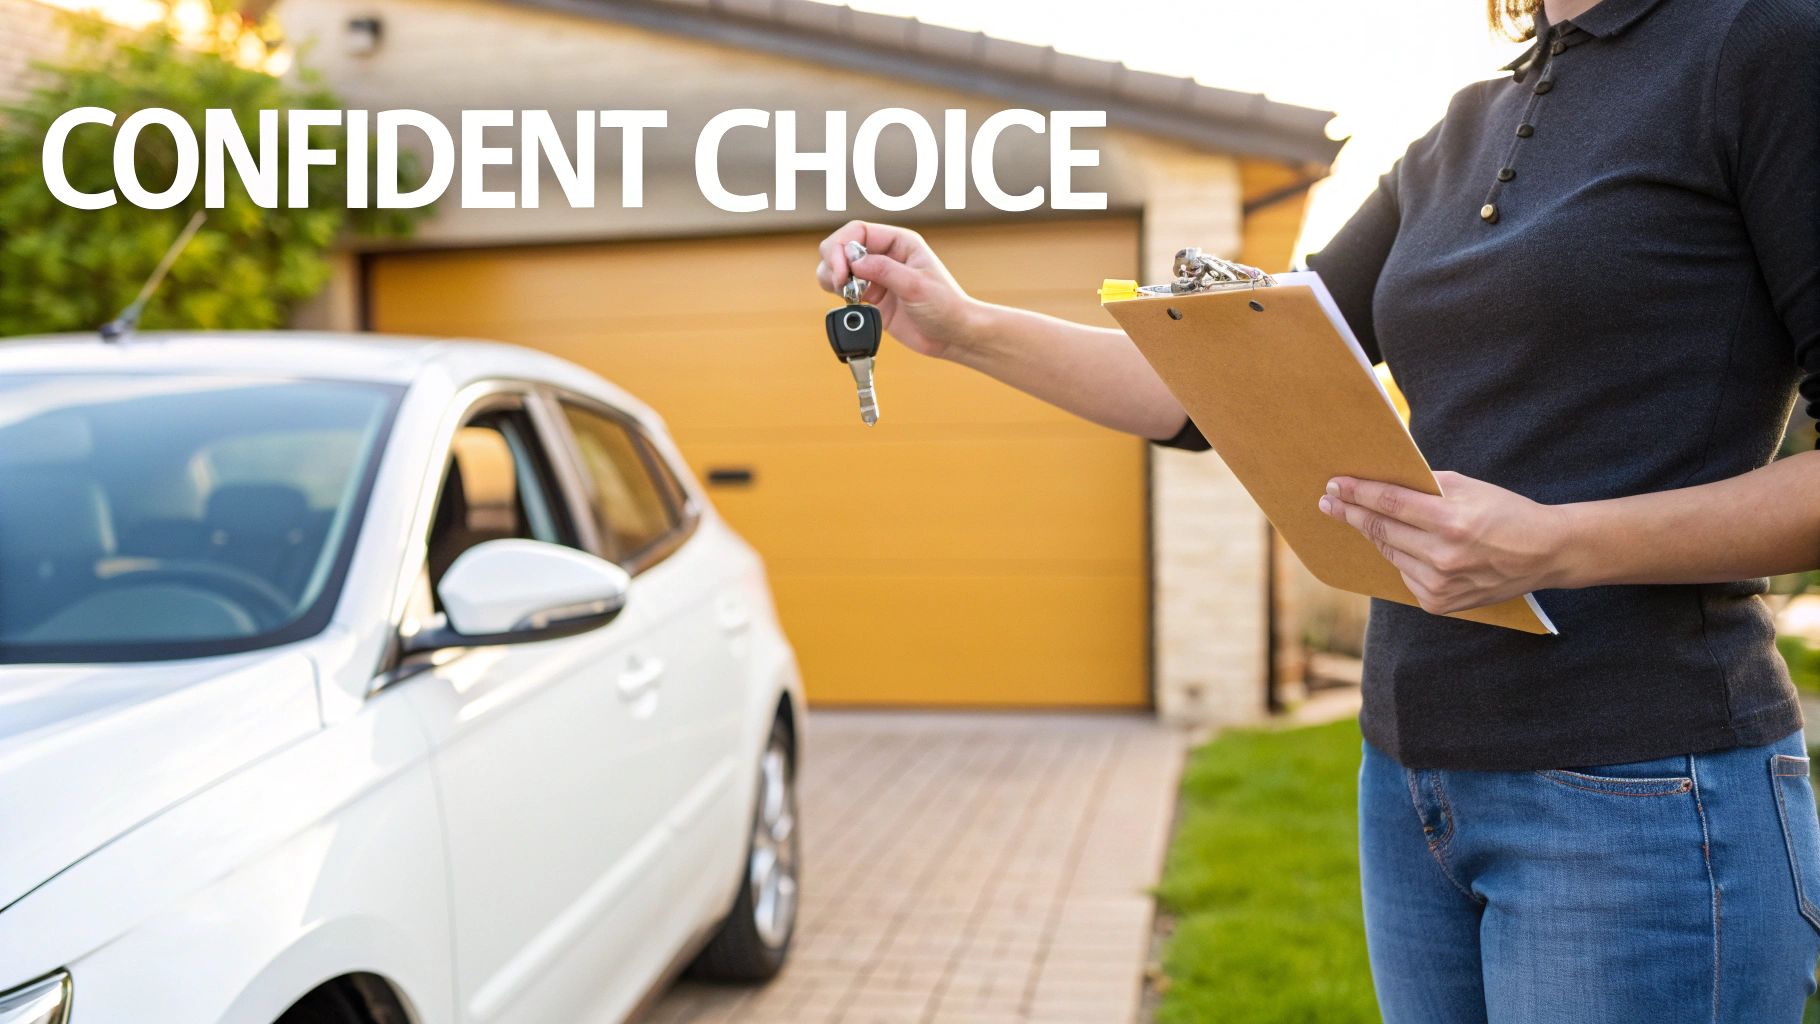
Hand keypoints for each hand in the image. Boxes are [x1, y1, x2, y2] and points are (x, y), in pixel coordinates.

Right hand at [815, 220, 977, 359]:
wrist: (952, 336)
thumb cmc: (946, 306)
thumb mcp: (916, 285)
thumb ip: (884, 270)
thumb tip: (853, 260)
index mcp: (899, 242)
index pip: (858, 231)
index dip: (842, 246)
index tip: (842, 270)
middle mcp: (884, 256)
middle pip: (842, 246)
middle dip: (834, 263)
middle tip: (842, 284)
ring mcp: (876, 277)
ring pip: (838, 268)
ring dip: (832, 279)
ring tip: (846, 294)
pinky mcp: (871, 298)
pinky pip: (843, 290)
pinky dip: (838, 295)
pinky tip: (852, 305)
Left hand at [1317, 471, 1574, 613]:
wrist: (1545, 553)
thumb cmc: (1505, 512)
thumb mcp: (1469, 487)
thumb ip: (1425, 486)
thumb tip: (1380, 481)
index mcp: (1452, 522)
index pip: (1390, 504)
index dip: (1358, 493)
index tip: (1335, 485)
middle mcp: (1443, 557)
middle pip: (1381, 531)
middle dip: (1351, 513)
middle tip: (1329, 501)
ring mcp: (1440, 585)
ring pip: (1390, 554)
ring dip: (1374, 535)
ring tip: (1359, 518)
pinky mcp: (1439, 603)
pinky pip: (1405, 575)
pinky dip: (1402, 559)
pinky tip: (1408, 547)